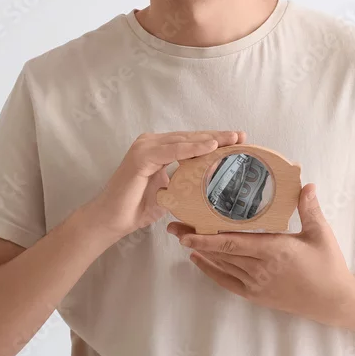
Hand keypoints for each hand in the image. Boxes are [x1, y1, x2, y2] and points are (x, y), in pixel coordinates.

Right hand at [90, 130, 245, 240]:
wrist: (112, 220)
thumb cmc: (138, 208)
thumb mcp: (171, 193)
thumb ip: (186, 182)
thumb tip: (212, 186)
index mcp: (159, 149)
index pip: (191, 142)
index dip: (215, 140)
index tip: (239, 140)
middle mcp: (152, 143)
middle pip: (190, 137)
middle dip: (217, 136)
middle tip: (242, 136)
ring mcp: (145, 147)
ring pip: (184, 140)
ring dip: (209, 139)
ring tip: (231, 139)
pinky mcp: (141, 156)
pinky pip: (171, 151)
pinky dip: (191, 149)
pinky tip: (209, 146)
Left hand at [167, 183, 354, 325]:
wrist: (334, 301)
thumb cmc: (329, 265)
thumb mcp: (321, 233)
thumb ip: (309, 209)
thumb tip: (306, 184)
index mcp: (274, 250)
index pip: (233, 244)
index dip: (207, 238)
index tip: (187, 230)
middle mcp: (261, 269)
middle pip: (221, 254)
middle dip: (195, 241)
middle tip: (173, 228)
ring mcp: (257, 284)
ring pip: (222, 267)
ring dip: (200, 253)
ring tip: (181, 239)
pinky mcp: (257, 295)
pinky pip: (228, 282)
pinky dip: (211, 272)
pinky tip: (198, 261)